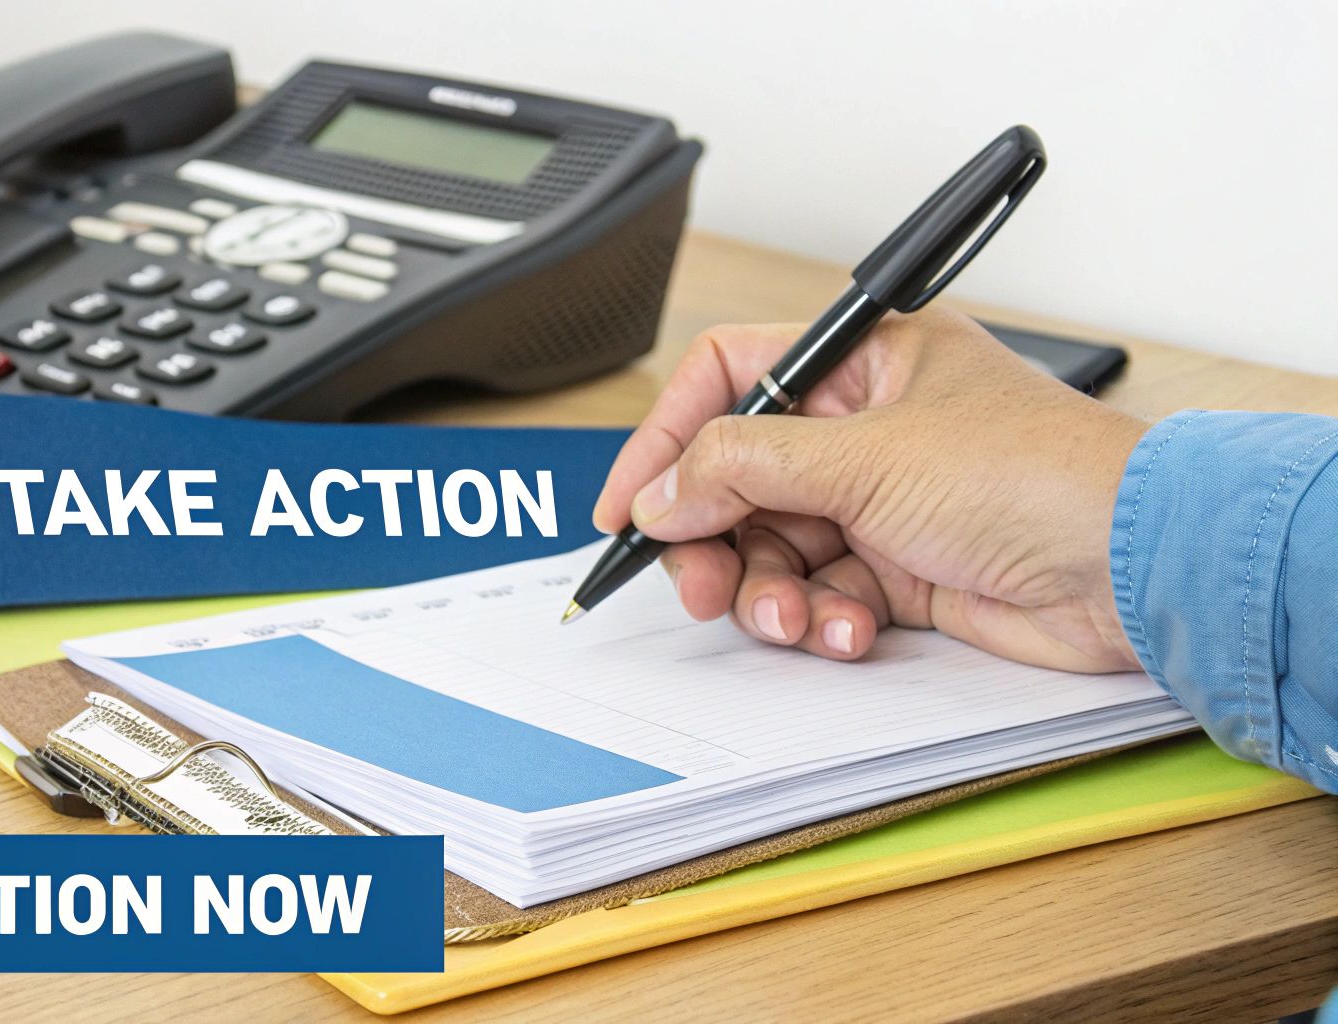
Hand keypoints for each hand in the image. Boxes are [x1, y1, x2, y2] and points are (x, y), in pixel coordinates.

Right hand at [593, 307, 1149, 672]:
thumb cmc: (1038, 476)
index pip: (728, 379)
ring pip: (776, 547)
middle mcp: (868, 426)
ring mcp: (885, 501)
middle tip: (699, 584)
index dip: (668, 437)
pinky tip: (853, 629)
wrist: (1137, 569)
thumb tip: (662, 492)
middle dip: (714, 538)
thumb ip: (745, 470)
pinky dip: (825, 619)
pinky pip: (824, 595)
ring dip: (770, 592)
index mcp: (863, 361)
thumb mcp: (867, 458)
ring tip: (792, 617)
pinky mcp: (904, 570)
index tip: (628, 503)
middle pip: (740, 478)